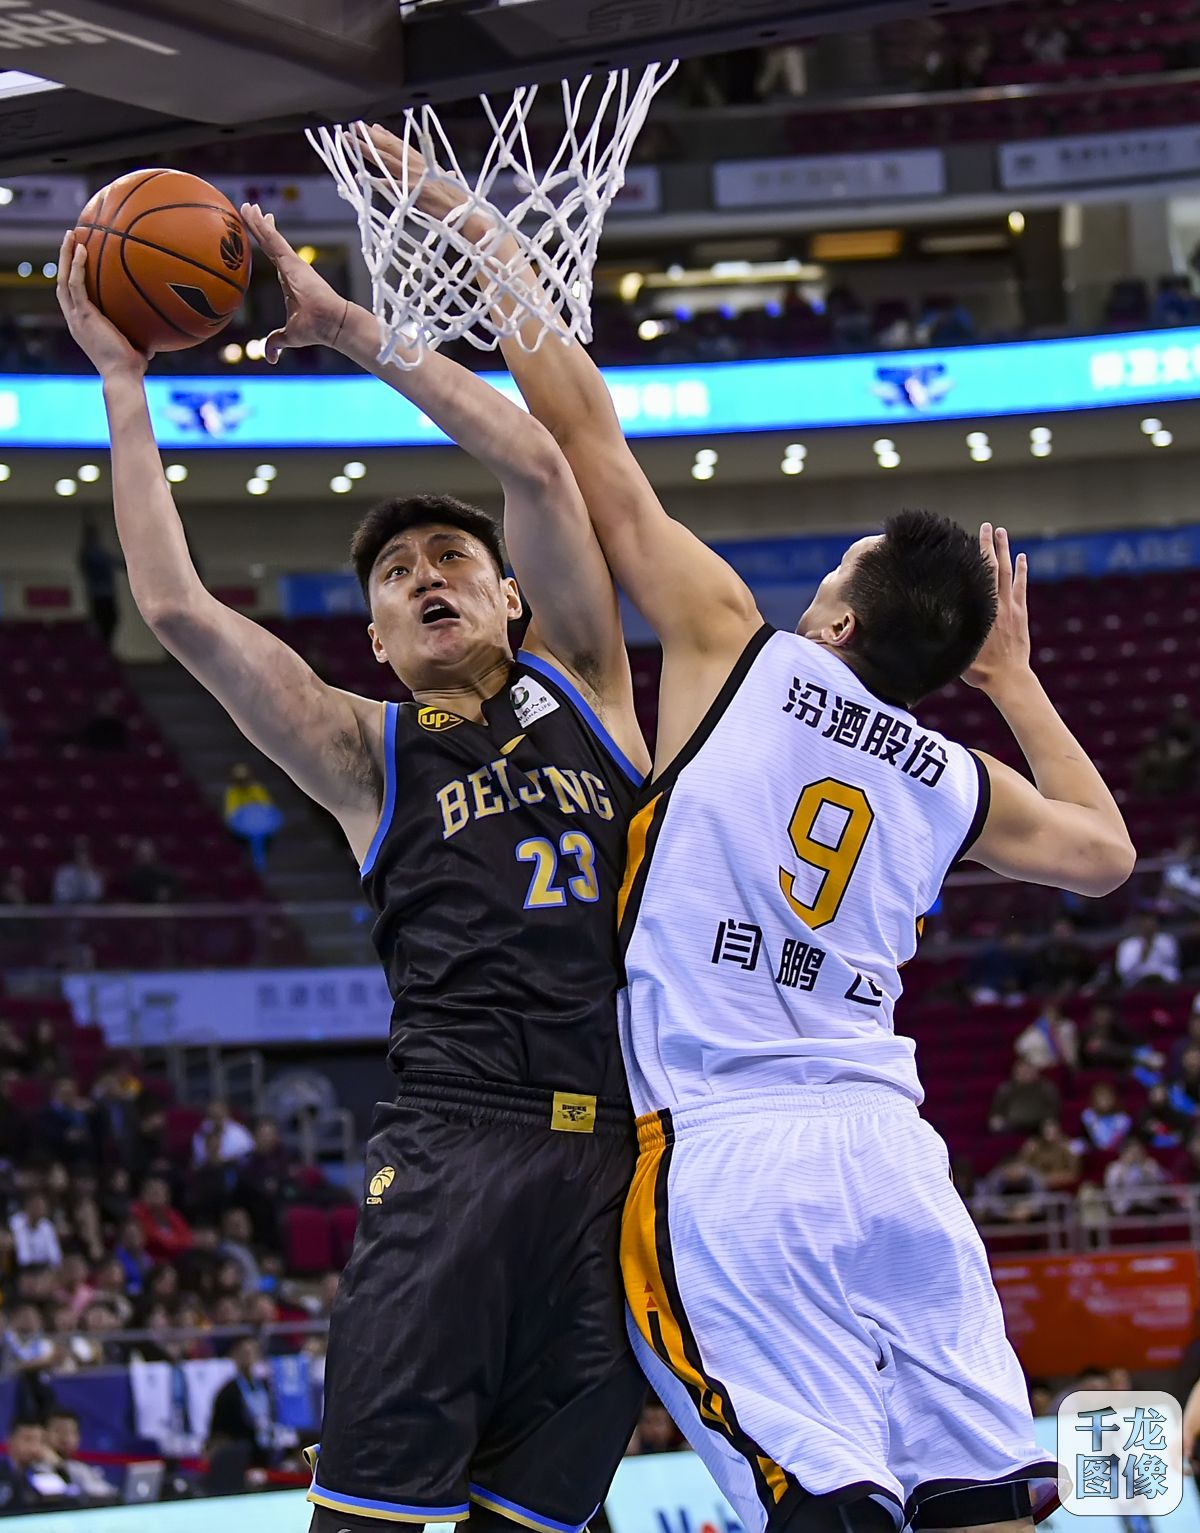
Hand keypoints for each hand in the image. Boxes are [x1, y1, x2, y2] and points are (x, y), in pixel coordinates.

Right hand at [56, 231, 150, 380]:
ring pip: (63, 278)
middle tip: (71, 237)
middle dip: (64, 258)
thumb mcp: (137, 342)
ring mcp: (76, 317)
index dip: (72, 275)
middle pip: (62, 281)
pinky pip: (75, 284)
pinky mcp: (83, 315)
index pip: (72, 295)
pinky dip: (76, 266)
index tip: (79, 257)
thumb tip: (160, 322)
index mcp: (83, 324)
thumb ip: (142, 329)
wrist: (124, 377)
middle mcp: (75, 319)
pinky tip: (82, 249)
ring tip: (71, 234)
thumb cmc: (133, 366)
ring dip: (65, 255)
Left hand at [240, 203, 349, 360]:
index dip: (269, 242)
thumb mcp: (289, 336)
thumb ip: (276, 342)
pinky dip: (261, 226)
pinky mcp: (291, 261)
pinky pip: (272, 239)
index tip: (264, 228)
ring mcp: (292, 263)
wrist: (332, 324)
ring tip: (246, 206)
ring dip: (257, 221)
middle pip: (272, 242)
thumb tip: (270, 357)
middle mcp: (292, 268)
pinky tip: (251, 213)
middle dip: (262, 225)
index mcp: (291, 280)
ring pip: (270, 237)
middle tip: (253, 210)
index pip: (276, 257)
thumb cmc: (316, 329)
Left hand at [357, 123, 494, 245]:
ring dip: (366, 150)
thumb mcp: (452, 183)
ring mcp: (415, 178)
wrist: (469, 215)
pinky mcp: (413, 192)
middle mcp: (418, 166)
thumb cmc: (461, 203)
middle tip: (353, 126)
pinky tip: (361, 176)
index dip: (387, 136)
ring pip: (386, 160)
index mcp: (426, 164)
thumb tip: (449, 172)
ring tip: (350, 141)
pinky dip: (376, 181)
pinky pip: (390, 185)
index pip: (402, 146)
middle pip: (390, 147)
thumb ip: (445, 176)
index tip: (372, 127)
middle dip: (370, 136)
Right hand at [962, 523, 1030, 691]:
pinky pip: (1020, 586)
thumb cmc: (980, 670)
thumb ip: (951, 634)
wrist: (1009, 679)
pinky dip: (1022, 570)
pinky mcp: (1020, 613)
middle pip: (993, 567)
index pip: (977, 577)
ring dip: (1005, 551)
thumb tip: (931, 622)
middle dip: (989, 545)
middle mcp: (997, 604)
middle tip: (986, 526)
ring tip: (1001, 532)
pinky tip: (1022, 557)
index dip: (973, 557)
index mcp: (982, 612)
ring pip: (1008, 572)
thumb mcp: (960, 651)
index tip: (967, 539)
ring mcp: (1011, 607)